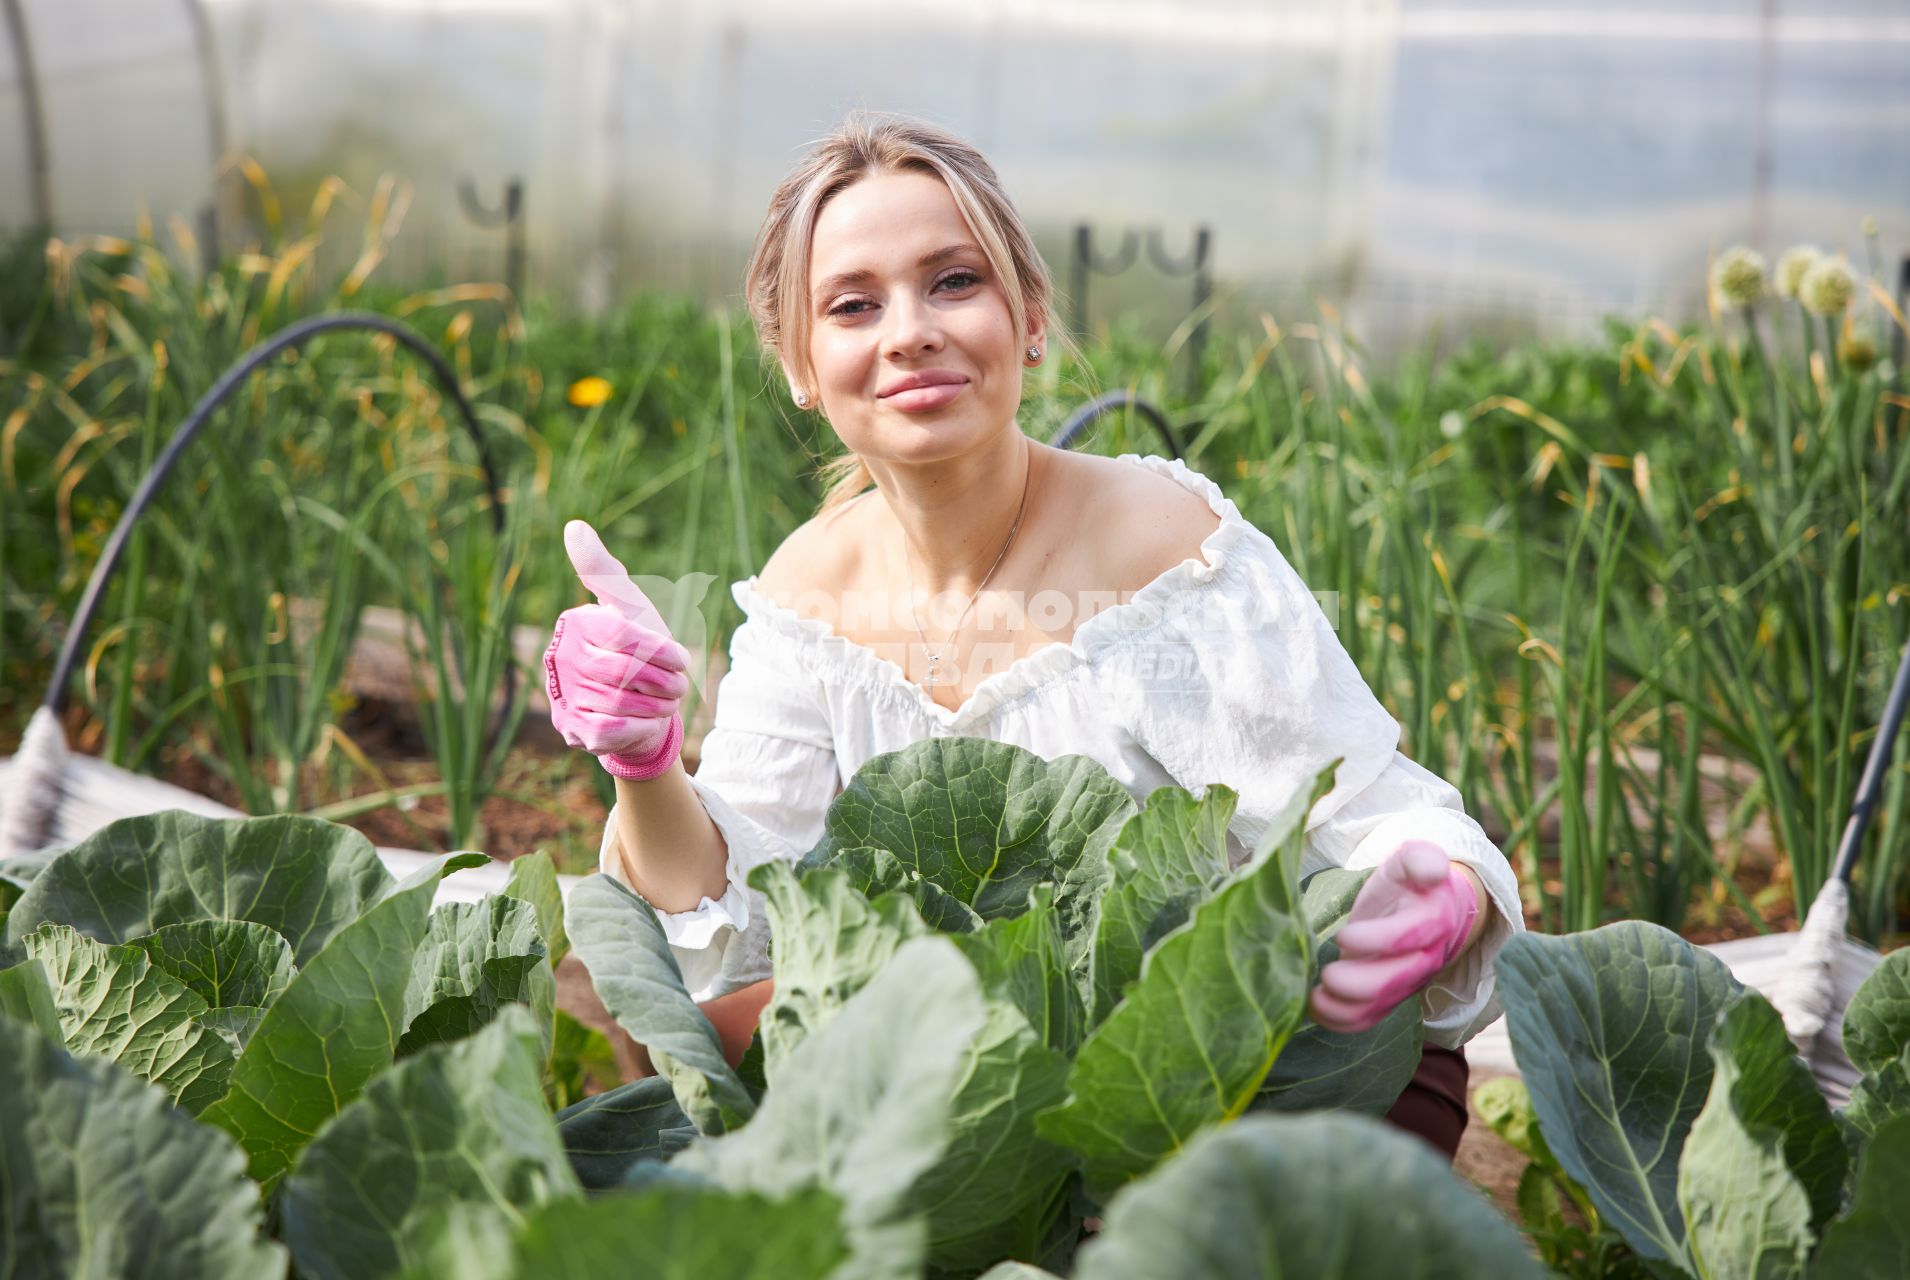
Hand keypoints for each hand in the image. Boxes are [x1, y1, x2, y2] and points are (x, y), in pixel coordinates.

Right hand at [544, 520, 692, 779]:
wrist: (637, 702)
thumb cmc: (635, 646)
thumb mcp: (629, 605)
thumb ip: (604, 571)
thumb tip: (573, 526)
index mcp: (576, 623)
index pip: (626, 636)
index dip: (662, 651)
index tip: (680, 659)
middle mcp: (561, 657)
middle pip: (625, 671)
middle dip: (664, 682)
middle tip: (678, 686)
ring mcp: (563, 696)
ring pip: (621, 703)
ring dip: (656, 707)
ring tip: (665, 702)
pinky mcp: (573, 730)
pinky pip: (612, 730)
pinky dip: (639, 727)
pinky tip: (646, 721)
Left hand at [1307, 839, 1478, 1034]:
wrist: (1423, 908)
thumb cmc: (1410, 880)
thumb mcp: (1413, 859)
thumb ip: (1421, 858)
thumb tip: (1430, 869)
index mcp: (1433, 918)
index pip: (1409, 937)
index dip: (1377, 940)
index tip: (1343, 935)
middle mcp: (1426, 956)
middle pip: (1397, 980)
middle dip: (1359, 983)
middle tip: (1326, 974)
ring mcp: (1409, 981)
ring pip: (1383, 1005)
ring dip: (1346, 1008)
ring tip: (1314, 997)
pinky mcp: (1390, 997)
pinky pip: (1371, 1019)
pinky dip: (1343, 1021)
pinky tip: (1316, 1010)